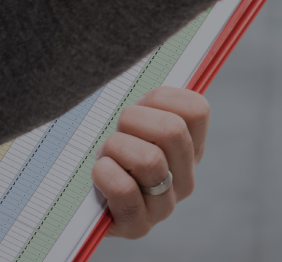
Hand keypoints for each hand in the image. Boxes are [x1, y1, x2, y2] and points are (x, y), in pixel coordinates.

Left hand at [93, 86, 209, 239]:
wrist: (85, 197)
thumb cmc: (112, 150)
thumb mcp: (134, 119)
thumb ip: (151, 98)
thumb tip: (142, 56)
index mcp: (192, 148)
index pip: (196, 109)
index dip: (160, 99)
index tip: (140, 109)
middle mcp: (185, 179)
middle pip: (172, 130)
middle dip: (133, 121)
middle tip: (118, 132)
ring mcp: (165, 206)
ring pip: (149, 160)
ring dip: (116, 148)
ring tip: (107, 155)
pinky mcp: (139, 226)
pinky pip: (125, 190)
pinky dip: (105, 174)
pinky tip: (100, 173)